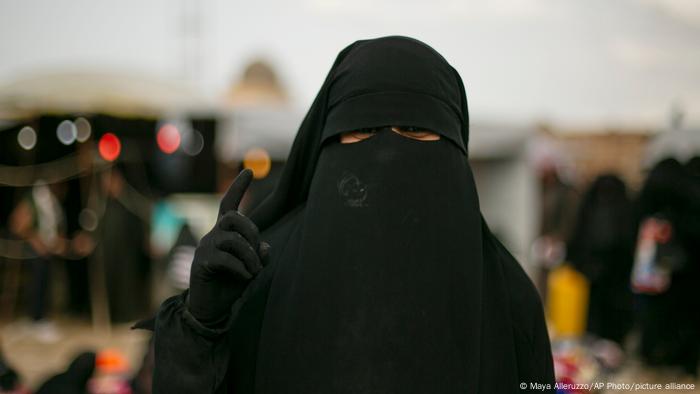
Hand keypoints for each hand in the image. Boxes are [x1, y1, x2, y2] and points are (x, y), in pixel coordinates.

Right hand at [187, 169, 269, 324]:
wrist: (210, 310)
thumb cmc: (230, 286)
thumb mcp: (251, 269)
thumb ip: (259, 256)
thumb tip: (265, 245)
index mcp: (225, 234)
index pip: (229, 205)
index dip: (238, 188)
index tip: (249, 171)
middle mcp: (213, 236)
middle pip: (232, 218)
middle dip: (251, 231)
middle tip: (256, 254)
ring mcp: (204, 248)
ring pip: (232, 239)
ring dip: (249, 256)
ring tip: (253, 272)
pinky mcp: (200, 263)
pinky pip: (225, 259)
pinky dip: (240, 268)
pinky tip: (245, 277)